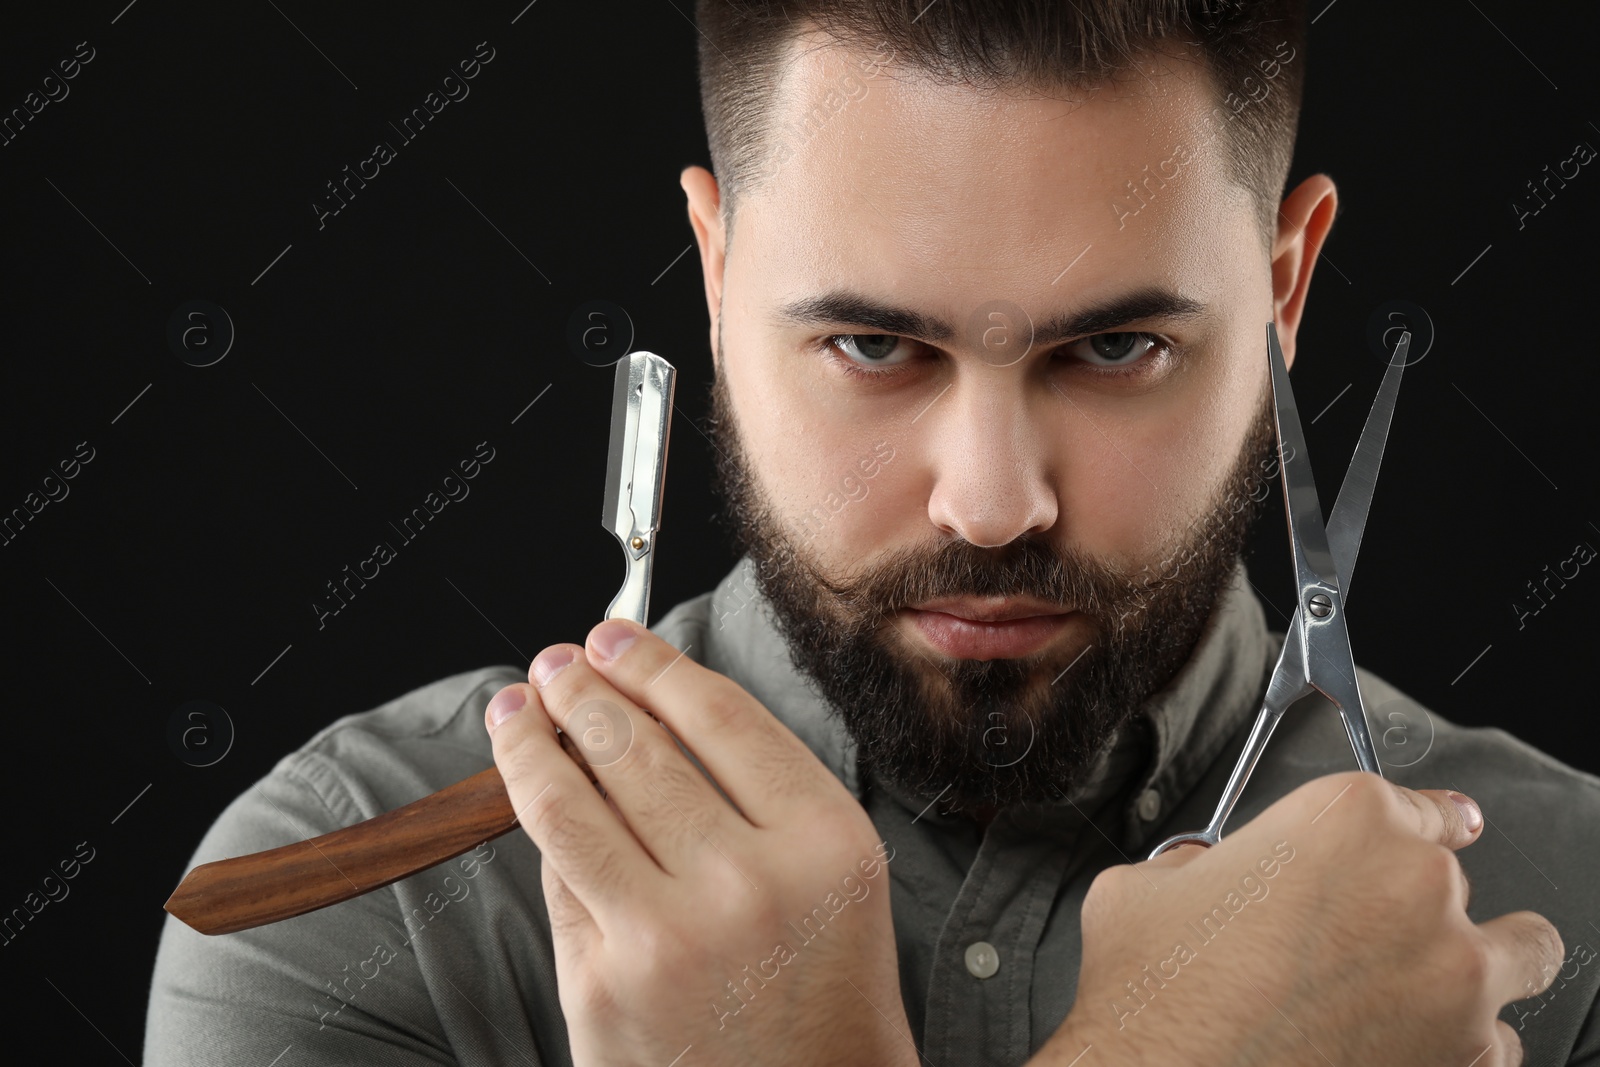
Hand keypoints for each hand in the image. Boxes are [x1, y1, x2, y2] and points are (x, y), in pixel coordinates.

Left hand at [485, 617, 918, 1066]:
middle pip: (636, 748)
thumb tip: (649, 721)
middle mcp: (749, 883)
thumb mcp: (839, 889)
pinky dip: (546, 835)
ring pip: (571, 804)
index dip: (655, 664)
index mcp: (825, 844)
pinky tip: (531, 800)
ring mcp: (667, 938)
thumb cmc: (826, 1006)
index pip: (721, 716)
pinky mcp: (603, 988)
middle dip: (582, 689)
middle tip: (558, 662)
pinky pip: (561, 883)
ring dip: (529, 743)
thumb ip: (764, 804)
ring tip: (514, 709)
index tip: (618, 637)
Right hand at [1042, 772, 1562, 1066]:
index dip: (1421, 822)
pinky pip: (1502, 1043)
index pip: (1420, 802)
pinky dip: (1466, 1044)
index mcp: (1343, 820)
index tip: (1439, 830)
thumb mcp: (1146, 888)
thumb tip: (1207, 873)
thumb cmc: (1154, 997)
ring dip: (1473, 964)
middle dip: (1408, 904)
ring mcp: (1451, 976)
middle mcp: (1413, 885)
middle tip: (1353, 938)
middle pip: (1454, 877)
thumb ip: (1202, 863)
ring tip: (1421, 988)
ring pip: (1518, 952)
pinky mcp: (1466, 1058)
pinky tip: (1410, 1047)